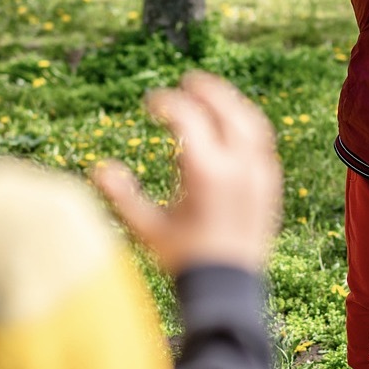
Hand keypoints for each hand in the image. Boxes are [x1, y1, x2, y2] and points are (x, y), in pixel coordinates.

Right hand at [92, 71, 281, 274]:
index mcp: (206, 172)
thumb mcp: (147, 228)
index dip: (166, 103)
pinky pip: (262, 142)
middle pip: (226, 109)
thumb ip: (122, 196)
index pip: (188, 117)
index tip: (150, 103)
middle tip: (188, 81)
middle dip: (206, 90)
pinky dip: (247, 124)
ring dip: (231, 102)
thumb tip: (98, 168)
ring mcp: (259, 174)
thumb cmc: (185, 260)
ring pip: (251, 122)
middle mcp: (238, 167)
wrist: (229, 288)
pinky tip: (233, 126)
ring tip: (212, 95)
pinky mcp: (270, 184)